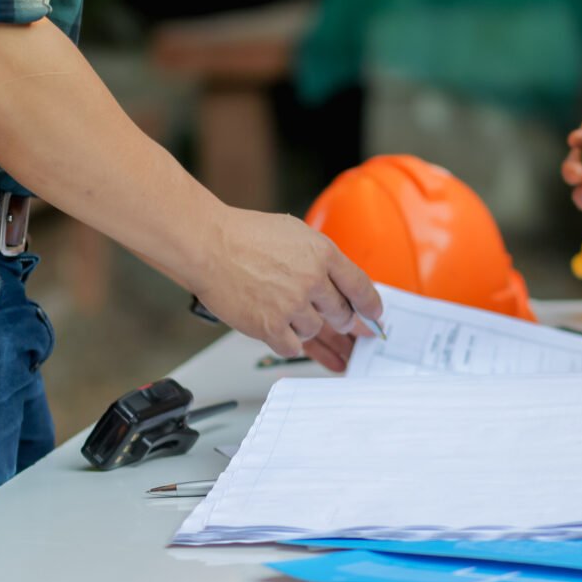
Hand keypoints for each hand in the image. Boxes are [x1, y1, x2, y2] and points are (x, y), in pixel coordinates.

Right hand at [191, 207, 381, 360]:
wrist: (207, 244)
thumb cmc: (244, 236)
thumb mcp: (295, 234)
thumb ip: (321, 259)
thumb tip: (341, 284)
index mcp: (323, 253)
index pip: (361, 287)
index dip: (371, 306)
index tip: (375, 315)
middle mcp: (312, 280)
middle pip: (342, 314)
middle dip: (343, 322)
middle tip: (342, 325)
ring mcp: (292, 305)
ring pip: (315, 330)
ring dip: (305, 326)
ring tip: (284, 310)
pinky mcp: (270, 326)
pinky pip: (292, 348)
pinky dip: (287, 343)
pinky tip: (279, 332)